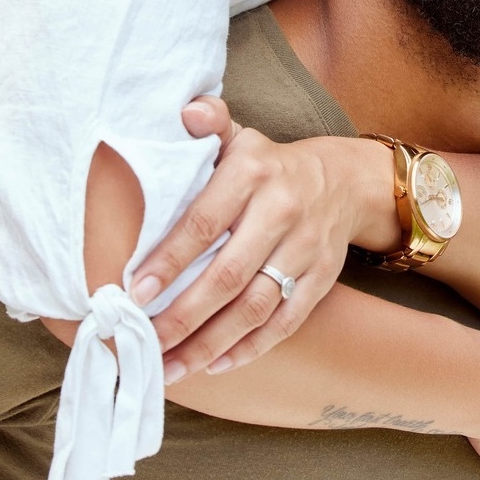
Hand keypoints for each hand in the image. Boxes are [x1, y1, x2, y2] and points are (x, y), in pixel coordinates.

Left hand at [130, 97, 395, 381]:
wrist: (344, 180)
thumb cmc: (269, 164)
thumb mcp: (241, 137)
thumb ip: (210, 123)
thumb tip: (187, 112)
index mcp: (253, 172)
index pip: (204, 222)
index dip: (169, 260)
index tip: (134, 293)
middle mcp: (282, 210)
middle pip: (228, 275)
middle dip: (182, 316)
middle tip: (143, 343)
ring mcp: (306, 248)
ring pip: (255, 307)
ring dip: (209, 344)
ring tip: (170, 368)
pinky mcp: (321, 278)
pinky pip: (285, 321)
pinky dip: (250, 348)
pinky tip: (215, 364)